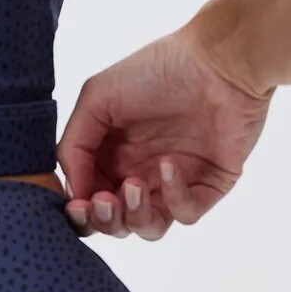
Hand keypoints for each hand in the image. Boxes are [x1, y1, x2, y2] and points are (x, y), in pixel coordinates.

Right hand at [57, 21, 273, 240]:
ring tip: (134, 185)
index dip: (80, 208)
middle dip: (103, 220)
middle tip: (103, 201)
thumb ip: (74, 144)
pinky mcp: (207, 187)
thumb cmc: (154, 71)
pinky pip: (185, 213)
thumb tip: (73, 191)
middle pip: (114, 221)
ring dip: (135, 215)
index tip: (77, 204)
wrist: (217, 64)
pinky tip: (170, 163)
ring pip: (147, 226)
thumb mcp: (97, 97)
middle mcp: (137, 170)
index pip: (87, 194)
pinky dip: (174, 196)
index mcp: (108, 151)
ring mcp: (172, 181)